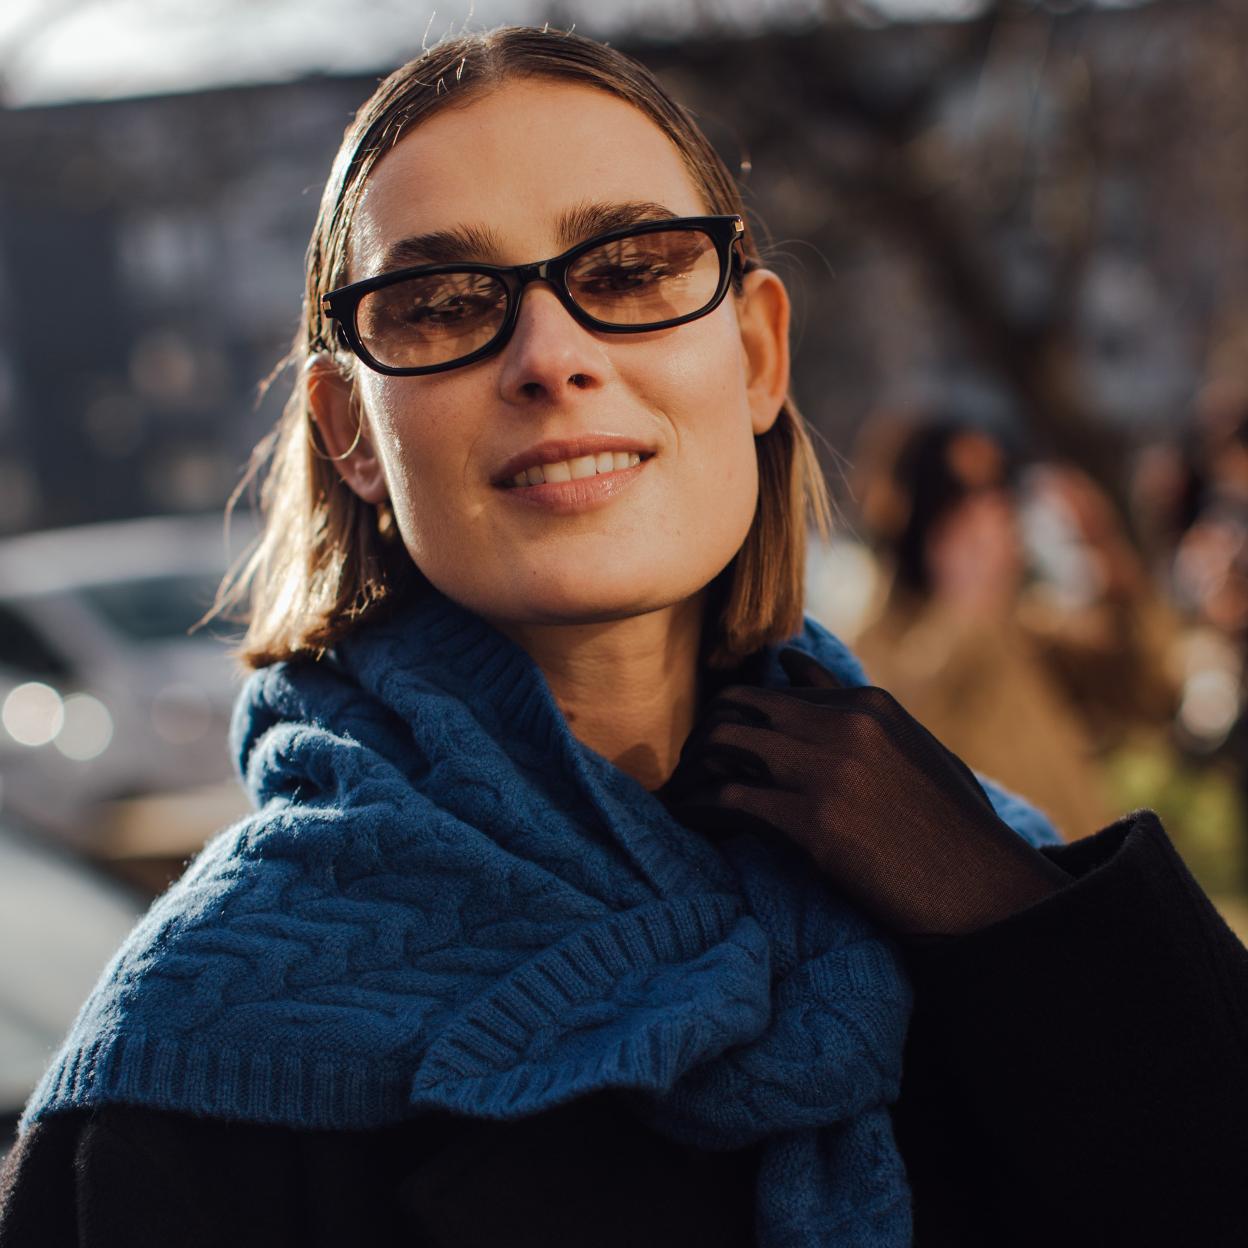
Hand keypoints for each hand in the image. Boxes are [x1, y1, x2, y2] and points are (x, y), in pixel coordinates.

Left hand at [664, 651, 1068, 935]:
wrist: (985, 892)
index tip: (713, 751)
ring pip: (722, 743)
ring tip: (683, 797)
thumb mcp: (909, 747)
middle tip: (691, 772)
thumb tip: (787, 660)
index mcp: (867, 703)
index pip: (769, 689)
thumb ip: (847, 702)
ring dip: (691, 771)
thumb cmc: (950, 826)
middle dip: (702, 737)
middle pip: (735, 706)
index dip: (732, 719)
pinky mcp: (814, 823)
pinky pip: (727, 799)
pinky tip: (689, 821)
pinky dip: (696, 807)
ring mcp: (828, 771)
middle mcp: (844, 725)